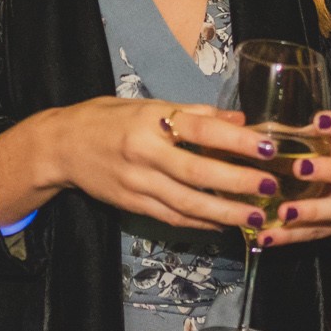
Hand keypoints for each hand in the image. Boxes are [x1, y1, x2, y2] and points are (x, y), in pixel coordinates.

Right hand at [22, 98, 299, 233]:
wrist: (61, 146)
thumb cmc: (107, 118)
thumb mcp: (147, 105)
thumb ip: (193, 114)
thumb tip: (239, 121)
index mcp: (149, 121)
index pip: (199, 130)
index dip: (235, 140)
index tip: (267, 147)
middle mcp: (143, 153)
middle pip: (197, 173)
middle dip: (237, 183)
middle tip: (270, 187)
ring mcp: (137, 183)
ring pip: (187, 203)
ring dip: (225, 212)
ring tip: (256, 216)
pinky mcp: (132, 204)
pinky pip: (172, 217)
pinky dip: (201, 222)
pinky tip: (225, 224)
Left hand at [255, 110, 330, 249]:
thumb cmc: (315, 156)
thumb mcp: (308, 141)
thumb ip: (288, 136)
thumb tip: (247, 132)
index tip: (318, 121)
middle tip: (300, 168)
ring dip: (313, 210)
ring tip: (284, 213)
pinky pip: (316, 233)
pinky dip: (290, 236)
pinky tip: (267, 237)